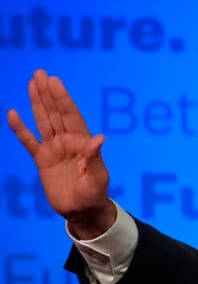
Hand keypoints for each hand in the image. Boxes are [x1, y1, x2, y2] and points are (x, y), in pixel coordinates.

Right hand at [7, 69, 115, 237]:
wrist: (82, 210)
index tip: (55, 81)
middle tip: (40, 73)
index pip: (71, 115)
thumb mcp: (98, 176)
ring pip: (43, 121)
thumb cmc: (95, 194)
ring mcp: (53, 148)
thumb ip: (95, 157)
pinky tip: (12, 113)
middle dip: (49, 93)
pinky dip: (20, 129)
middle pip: (55, 113)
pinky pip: (28, 141)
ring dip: (37, 103)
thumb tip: (99, 138)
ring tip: (31, 83)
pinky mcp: (41, 160)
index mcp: (82, 142)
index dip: (63, 98)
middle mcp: (67, 141)